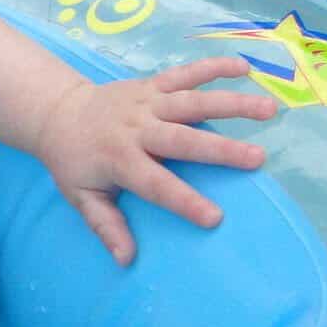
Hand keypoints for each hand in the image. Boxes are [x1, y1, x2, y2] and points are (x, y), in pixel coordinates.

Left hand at [34, 56, 277, 265]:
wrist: (57, 112)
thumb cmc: (74, 161)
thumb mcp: (80, 196)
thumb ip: (105, 226)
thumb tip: (126, 260)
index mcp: (119, 159)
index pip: (155, 184)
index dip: (183, 201)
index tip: (215, 218)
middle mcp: (136, 128)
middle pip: (181, 139)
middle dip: (220, 148)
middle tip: (258, 158)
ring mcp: (146, 102)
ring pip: (192, 101)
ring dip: (231, 103)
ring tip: (270, 109)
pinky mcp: (151, 84)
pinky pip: (185, 73)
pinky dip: (213, 67)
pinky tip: (244, 66)